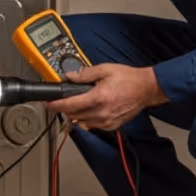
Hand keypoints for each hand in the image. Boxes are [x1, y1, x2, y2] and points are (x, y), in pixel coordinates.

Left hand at [50, 64, 166, 130]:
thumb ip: (86, 74)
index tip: (48, 104)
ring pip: (82, 122)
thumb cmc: (129, 79)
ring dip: (76, 114)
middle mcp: (101, 112)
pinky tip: (92, 110)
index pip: (70, 105)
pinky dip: (88, 119)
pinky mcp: (112, 126)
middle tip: (64, 100)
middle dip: (66, 108)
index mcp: (98, 98)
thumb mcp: (105, 70)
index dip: (56, 105)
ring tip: (80, 104)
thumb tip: (70, 76)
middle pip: (74, 115)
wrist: (147, 89)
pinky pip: (93, 126)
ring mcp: (107, 121)